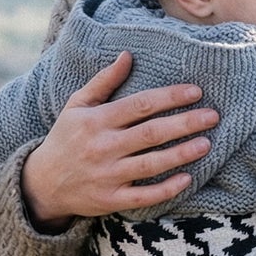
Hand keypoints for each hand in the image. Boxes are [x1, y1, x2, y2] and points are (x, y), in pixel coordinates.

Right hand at [20, 52, 217, 230]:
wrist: (42, 184)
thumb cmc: (66, 138)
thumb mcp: (76, 105)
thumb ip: (104, 81)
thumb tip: (128, 55)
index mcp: (97, 121)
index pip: (139, 105)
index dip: (169, 97)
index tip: (195, 91)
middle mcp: (103, 147)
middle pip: (151, 133)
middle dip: (184, 123)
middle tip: (212, 115)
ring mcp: (108, 175)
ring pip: (151, 164)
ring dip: (181, 154)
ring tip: (206, 143)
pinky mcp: (111, 199)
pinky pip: (144, 195)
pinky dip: (166, 188)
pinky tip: (188, 178)